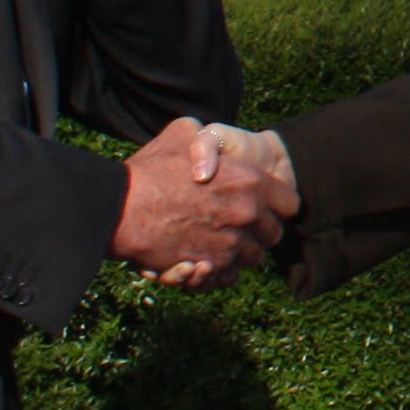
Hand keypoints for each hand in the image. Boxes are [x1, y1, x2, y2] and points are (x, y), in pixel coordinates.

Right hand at [113, 115, 293, 285]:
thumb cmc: (149, 170)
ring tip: (217, 242)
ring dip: (239, 252)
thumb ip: (208, 139)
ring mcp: (231, 244)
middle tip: (236, 225)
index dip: (277, 204)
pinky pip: (229, 277)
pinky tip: (204, 260)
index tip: (262, 205)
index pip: (290, 203)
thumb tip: (213, 150)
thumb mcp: (183, 132)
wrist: (119, 207)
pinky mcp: (211, 267)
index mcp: (250, 181)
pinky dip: (220, 272)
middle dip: (259, 230)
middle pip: (273, 233)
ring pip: (252, 258)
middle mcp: (248, 214)